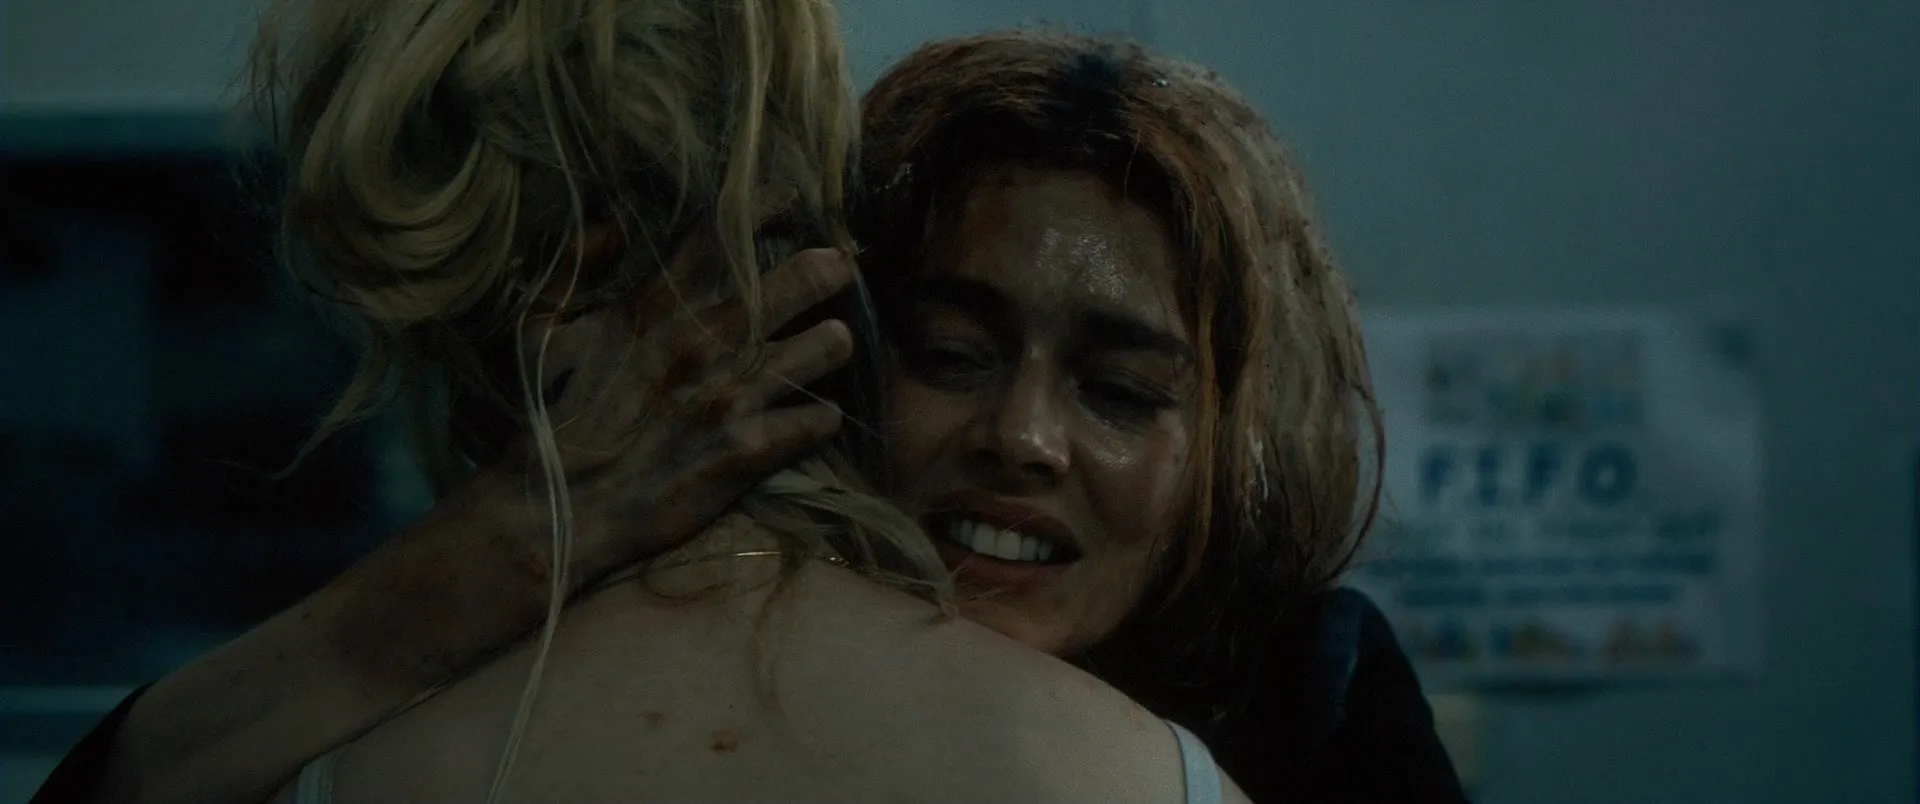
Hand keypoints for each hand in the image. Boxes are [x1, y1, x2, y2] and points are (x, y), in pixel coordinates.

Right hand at [480, 201, 857, 590]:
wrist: (555, 510)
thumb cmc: (546, 417)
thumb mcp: (539, 327)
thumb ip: (574, 265)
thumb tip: (616, 222)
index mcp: (656, 305)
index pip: (725, 235)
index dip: (767, 210)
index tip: (791, 204)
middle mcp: (705, 340)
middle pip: (800, 280)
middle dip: (828, 270)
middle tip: (838, 269)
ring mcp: (733, 395)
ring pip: (826, 346)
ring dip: (832, 344)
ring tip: (831, 345)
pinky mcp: (750, 450)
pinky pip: (819, 418)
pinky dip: (821, 416)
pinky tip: (813, 416)